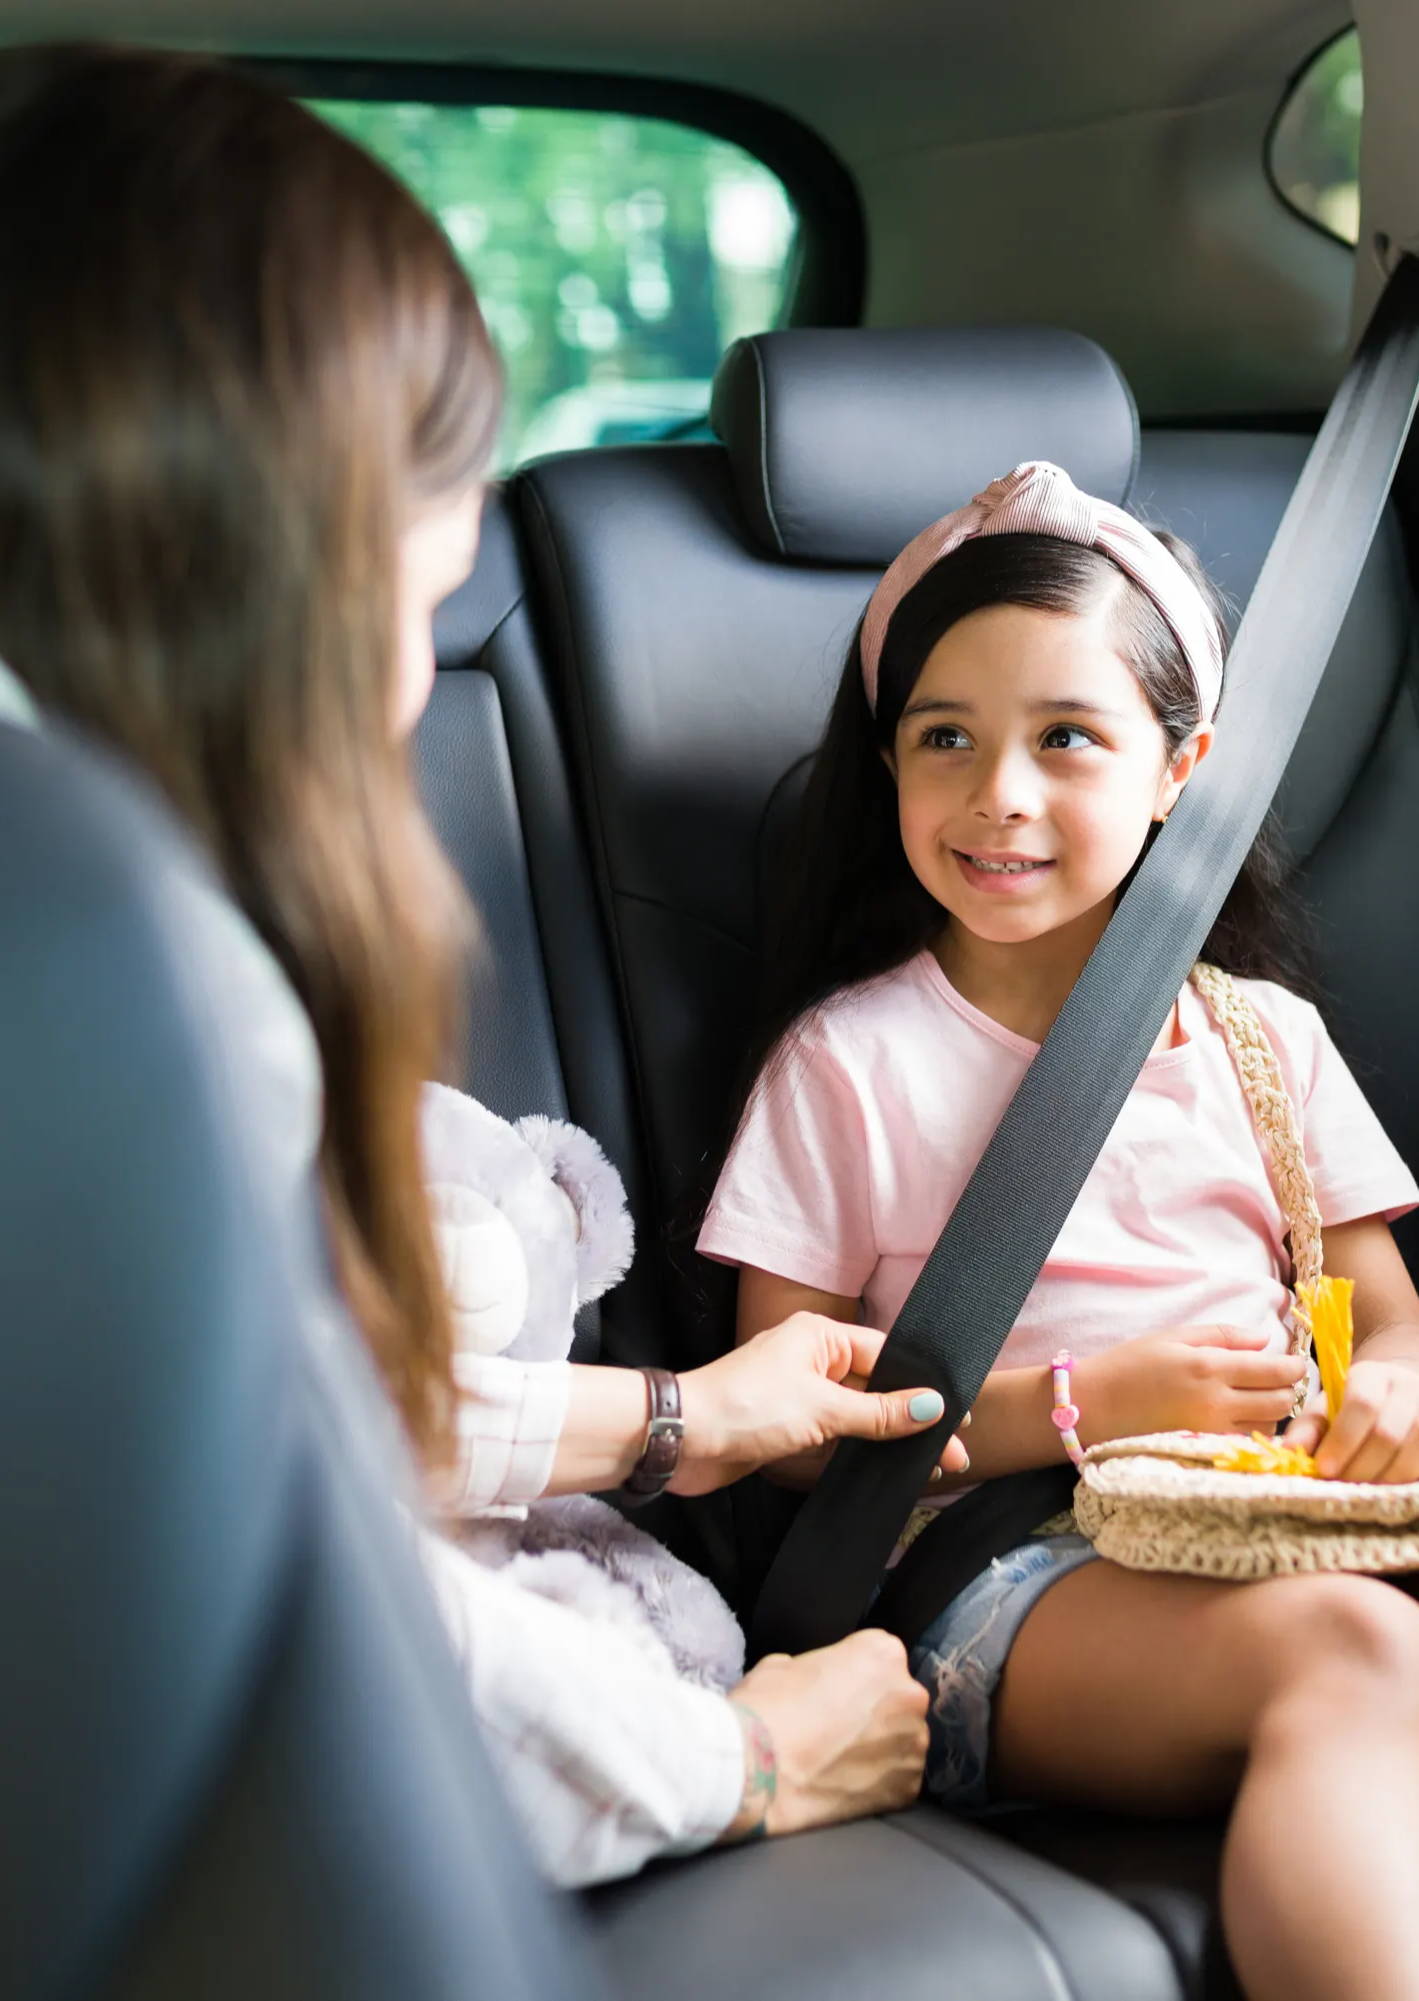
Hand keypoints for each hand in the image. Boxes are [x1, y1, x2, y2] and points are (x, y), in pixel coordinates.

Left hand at [672, 1312, 968, 1496]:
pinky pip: (836, 1433)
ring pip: (857, 1413)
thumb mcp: (823, 1408)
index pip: (886, 1356)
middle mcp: (810, 1359)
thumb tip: (931, 1407)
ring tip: (929, 1464)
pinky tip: (887, 1466)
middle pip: (875, 1386)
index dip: (922, 1386)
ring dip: (889, 1436)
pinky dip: (861, 1448)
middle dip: (912, 1417)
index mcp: (819, 1337)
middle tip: (952, 1452)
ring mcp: (798, 1393)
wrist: (682, 1440)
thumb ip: (879, 1412)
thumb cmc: (746, 1408)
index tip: (957, 1414)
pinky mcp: (787, 1426)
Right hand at [722, 1630, 928, 1840]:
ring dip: (880, 1748)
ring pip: (902, 1740)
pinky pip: (899, 1778)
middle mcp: (908, 1694)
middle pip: (898, 1698)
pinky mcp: (908, 1786)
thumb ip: (819, 1669)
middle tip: (838, 1728)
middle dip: (874, 1712)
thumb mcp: (785, 1663)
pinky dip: (879, 1782)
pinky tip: (847, 1783)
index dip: (854, 1677)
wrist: (760, 1771)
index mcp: (882, 1653)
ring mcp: (912, 1743)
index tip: (836, 1692)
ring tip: (840, 1760)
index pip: (879, 1657)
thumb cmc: (768, 1709)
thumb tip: (817, 1682)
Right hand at [1078, 1325, 1305, 1443]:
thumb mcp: (1175, 1336)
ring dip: (1271, 1412)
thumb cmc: (1132, 1365)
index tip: (1295, 1363)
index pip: (1276, 1372)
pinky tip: (1239, 1420)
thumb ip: (1224, 1336)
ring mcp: (1213, 1433)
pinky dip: (1253, 1432)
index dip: (1295, 1367)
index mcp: (1211, 1368)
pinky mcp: (1206, 1452)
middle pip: (1282, 1403)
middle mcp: (1217, 1404)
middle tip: (1276, 1380)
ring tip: (1255, 1399)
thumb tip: (1265, 1341)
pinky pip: (1248, 1444)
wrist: (1096, 1406)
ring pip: (1269, 1426)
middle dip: (1287, 1390)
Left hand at [1287, 1358, 1418, 1481]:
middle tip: (1337, 1485)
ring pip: (1410, 1457)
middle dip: (1358, 1467)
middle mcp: (1407, 1389)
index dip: (1343, 1440)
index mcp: (1373, 1375)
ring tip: (1356, 1489)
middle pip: (1388, 1434)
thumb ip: (1308, 1429)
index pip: (1362, 1404)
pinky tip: (1378, 1486)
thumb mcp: (1326, 1410)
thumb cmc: (1352, 1409)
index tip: (1323, 1468)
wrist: (1396, 1400)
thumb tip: (1290, 1451)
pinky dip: (1398, 1484)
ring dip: (1379, 1480)